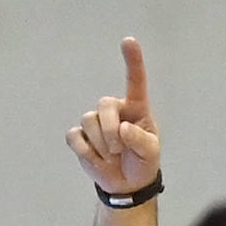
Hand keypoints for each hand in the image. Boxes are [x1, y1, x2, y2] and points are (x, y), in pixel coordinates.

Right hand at [66, 37, 159, 195]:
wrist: (128, 184)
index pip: (135, 82)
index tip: (129, 41)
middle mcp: (114, 110)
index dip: (132, 61)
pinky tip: (97, 158)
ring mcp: (95, 122)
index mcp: (135, 109)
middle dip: (110, 131)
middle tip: (120, 151)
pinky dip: (86, 152)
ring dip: (102, 146)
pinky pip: (75, 137)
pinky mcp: (81, 136)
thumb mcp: (150, 154)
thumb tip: (123, 128)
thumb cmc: (143, 162)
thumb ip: (141, 140)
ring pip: (89, 122)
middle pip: (104, 105)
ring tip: (113, 157)